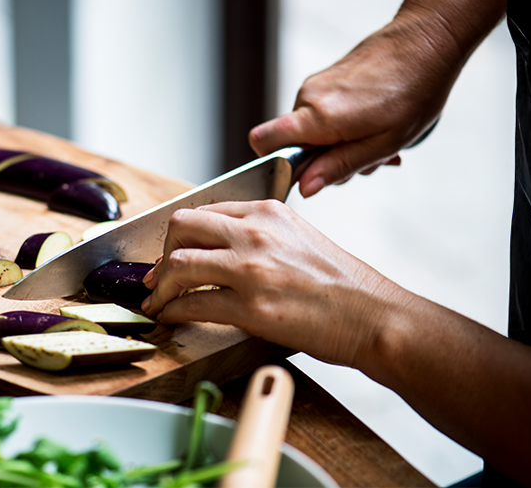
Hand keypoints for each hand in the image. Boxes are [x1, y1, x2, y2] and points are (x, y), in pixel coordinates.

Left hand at [139, 200, 398, 366]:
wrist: (373, 316)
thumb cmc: (342, 285)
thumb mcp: (299, 238)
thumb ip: (262, 234)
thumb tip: (222, 247)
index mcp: (267, 212)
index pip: (203, 211)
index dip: (179, 235)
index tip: (171, 252)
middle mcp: (254, 233)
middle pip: (180, 228)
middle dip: (161, 254)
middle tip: (158, 276)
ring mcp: (250, 268)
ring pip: (178, 265)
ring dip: (160, 286)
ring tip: (158, 301)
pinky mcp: (250, 307)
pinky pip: (192, 304)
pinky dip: (172, 312)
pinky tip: (170, 318)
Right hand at [249, 13, 466, 197]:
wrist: (426, 41)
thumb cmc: (413, 91)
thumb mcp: (383, 143)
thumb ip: (339, 167)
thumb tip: (305, 188)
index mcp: (318, 117)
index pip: (263, 142)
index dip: (276, 165)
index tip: (310, 174)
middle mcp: (308, 98)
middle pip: (295, 144)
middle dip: (326, 160)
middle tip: (369, 158)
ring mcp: (317, 86)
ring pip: (313, 131)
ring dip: (341, 143)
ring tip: (380, 138)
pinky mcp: (328, 79)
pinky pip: (324, 114)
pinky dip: (345, 126)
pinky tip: (377, 122)